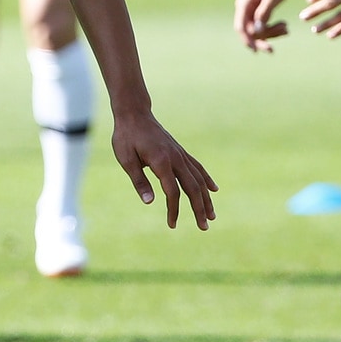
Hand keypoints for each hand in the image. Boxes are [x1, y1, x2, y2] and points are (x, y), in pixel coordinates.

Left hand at [110, 111, 217, 229]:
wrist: (134, 113)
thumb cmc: (127, 137)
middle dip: (199, 209)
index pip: (173, 192)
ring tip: (212, 216)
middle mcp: (175, 158)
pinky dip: (206, 179)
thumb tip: (149, 202)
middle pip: (192, 187)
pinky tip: (213, 190)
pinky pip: (197, 167)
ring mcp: (180, 154)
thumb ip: (139, 180)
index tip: (171, 224)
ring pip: (198, 178)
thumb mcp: (126, 159)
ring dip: (206, 198)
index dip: (174, 210)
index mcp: (161, 161)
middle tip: (204, 227)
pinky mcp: (180, 151)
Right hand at [233, 0, 294, 51]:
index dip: (246, 40)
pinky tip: (285, 27)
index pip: (241, 26)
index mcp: (244, 2)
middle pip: (249, 31)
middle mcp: (244, 8)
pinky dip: (273, 29)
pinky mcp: (258, 13)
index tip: (256, 50)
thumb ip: (264, 12)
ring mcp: (251, 11)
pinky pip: (263, 26)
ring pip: (257, 30)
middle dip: (262, 39)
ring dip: (271, 33)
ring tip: (286, 28)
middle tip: (273, 49)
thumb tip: (258, 31)